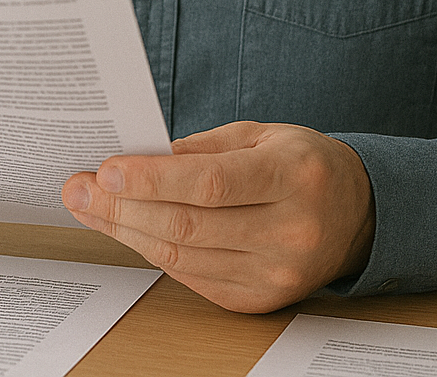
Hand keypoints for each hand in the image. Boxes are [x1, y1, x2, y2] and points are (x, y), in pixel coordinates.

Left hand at [62, 121, 374, 312]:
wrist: (359, 216)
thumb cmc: (303, 166)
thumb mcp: (263, 135)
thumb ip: (204, 149)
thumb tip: (140, 159)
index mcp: (293, 177)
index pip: (211, 183)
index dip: (152, 179)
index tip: (105, 170)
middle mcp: (289, 231)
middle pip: (188, 225)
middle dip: (121, 207)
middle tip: (77, 189)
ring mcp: (277, 273)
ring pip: (183, 255)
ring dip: (126, 230)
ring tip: (90, 207)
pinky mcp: (261, 300)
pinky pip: (193, 277)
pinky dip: (154, 252)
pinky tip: (128, 229)